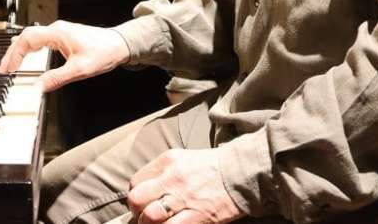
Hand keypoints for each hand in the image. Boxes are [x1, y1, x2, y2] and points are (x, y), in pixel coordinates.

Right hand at [0, 20, 130, 91]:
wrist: (120, 44)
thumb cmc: (104, 52)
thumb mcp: (79, 70)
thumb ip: (56, 79)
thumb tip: (36, 88)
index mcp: (57, 33)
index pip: (27, 40)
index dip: (14, 55)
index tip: (6, 70)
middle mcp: (56, 29)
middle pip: (25, 38)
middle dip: (12, 54)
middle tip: (2, 71)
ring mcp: (59, 32)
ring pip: (32, 38)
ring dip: (19, 51)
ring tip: (9, 66)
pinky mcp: (63, 37)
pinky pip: (40, 40)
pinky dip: (29, 49)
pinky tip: (25, 56)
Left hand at [127, 148, 242, 223]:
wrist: (242, 172)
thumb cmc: (212, 168)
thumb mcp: (184, 159)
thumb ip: (163, 173)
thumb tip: (146, 193)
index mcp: (167, 161)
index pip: (135, 182)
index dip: (138, 196)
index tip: (145, 203)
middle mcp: (172, 178)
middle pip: (137, 199)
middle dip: (138, 212)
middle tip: (147, 218)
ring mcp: (184, 197)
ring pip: (150, 217)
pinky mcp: (198, 215)